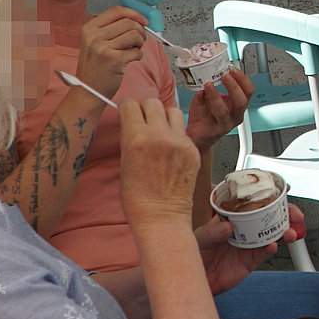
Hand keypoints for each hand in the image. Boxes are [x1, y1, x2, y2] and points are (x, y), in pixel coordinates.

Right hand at [77, 7, 147, 97]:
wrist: (89, 90)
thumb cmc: (95, 67)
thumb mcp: (95, 43)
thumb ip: (111, 29)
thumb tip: (137, 20)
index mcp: (89, 28)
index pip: (117, 11)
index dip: (134, 14)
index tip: (144, 20)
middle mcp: (94, 36)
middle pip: (129, 22)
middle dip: (140, 31)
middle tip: (140, 40)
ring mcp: (103, 48)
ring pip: (135, 35)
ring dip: (141, 43)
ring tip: (135, 50)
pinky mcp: (114, 60)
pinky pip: (137, 51)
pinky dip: (139, 55)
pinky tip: (132, 60)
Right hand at [118, 98, 199, 229]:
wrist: (162, 216)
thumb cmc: (137, 196)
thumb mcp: (125, 162)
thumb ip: (131, 138)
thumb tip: (134, 123)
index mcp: (136, 138)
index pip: (131, 105)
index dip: (128, 110)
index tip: (129, 115)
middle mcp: (160, 136)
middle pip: (153, 102)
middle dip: (146, 109)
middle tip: (144, 122)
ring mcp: (180, 142)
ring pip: (172, 111)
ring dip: (164, 117)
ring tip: (160, 131)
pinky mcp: (193, 150)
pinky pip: (183, 130)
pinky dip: (176, 133)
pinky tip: (171, 148)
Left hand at [185, 68, 252, 150]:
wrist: (199, 135)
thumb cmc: (206, 115)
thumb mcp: (213, 97)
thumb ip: (213, 86)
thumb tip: (208, 72)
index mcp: (238, 106)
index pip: (248, 91)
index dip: (243, 80)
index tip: (233, 69)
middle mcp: (235, 116)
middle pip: (241, 101)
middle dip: (234, 87)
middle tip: (225, 76)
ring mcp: (224, 124)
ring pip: (223, 111)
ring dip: (215, 96)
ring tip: (208, 85)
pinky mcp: (212, 130)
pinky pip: (206, 116)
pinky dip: (201, 103)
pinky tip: (198, 95)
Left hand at [194, 204, 301, 293]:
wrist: (195, 280)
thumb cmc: (193, 255)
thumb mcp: (197, 239)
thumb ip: (210, 232)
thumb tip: (227, 227)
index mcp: (230, 217)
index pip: (251, 201)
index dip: (267, 194)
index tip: (280, 189)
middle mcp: (242, 229)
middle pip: (268, 216)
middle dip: (284, 213)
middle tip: (293, 214)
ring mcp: (248, 243)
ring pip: (272, 233)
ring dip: (284, 231)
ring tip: (289, 232)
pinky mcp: (250, 260)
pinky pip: (264, 252)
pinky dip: (270, 248)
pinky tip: (272, 246)